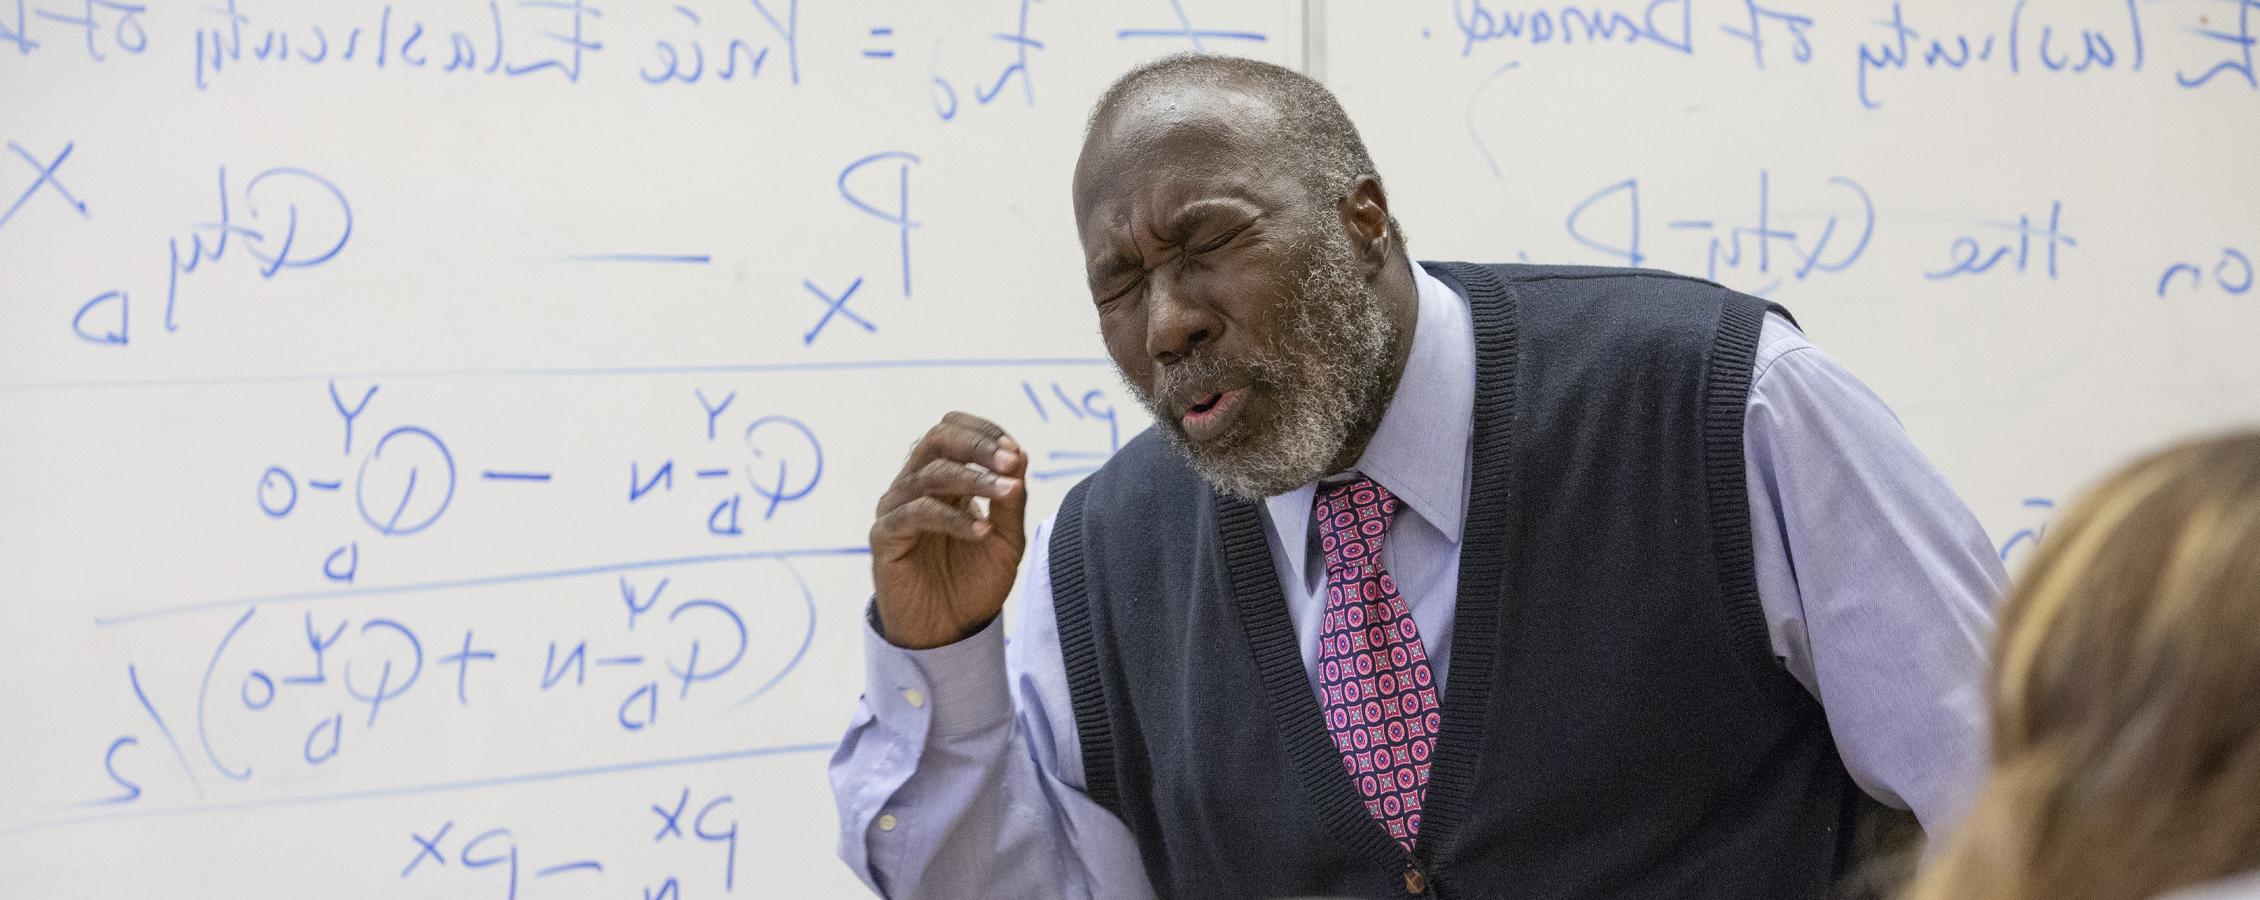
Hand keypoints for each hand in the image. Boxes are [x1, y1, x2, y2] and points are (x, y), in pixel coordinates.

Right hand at [869, 412, 1029, 648]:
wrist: (949, 633)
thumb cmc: (975, 583)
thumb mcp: (1005, 540)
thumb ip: (1010, 501)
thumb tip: (1020, 455)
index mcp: (943, 478)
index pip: (953, 431)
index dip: (985, 433)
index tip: (1016, 452)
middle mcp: (915, 484)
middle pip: (936, 440)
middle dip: (977, 446)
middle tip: (1011, 460)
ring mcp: (896, 508)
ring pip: (928, 474)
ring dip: (973, 479)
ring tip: (1006, 492)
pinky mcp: (885, 536)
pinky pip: (915, 513)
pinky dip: (952, 518)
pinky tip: (980, 531)